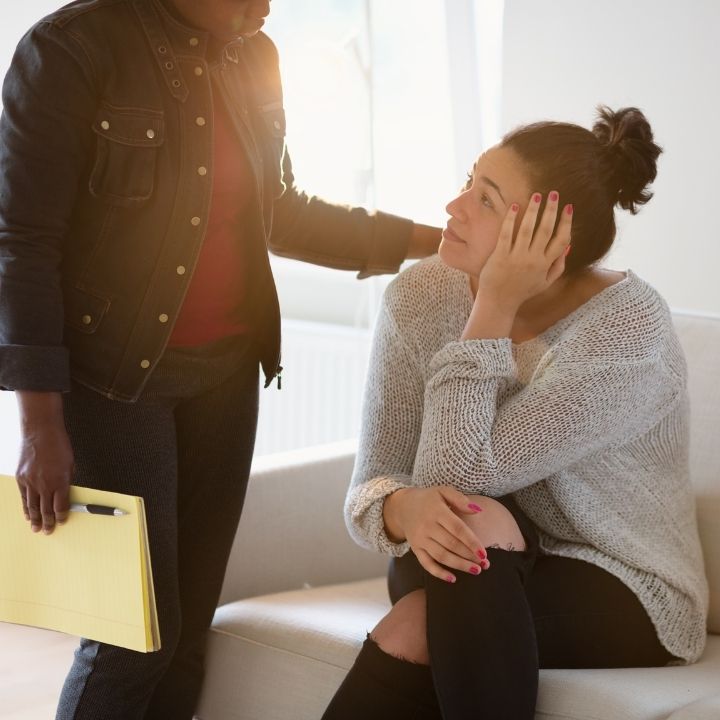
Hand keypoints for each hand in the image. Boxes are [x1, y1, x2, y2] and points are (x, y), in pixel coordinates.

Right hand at [15, 392, 73, 533]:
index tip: (62, 521)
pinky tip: (27, 514)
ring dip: (35, 519)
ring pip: (32, 506)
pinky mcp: (21, 478)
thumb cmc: (59, 445)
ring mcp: (31, 482)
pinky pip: (23, 497)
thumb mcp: (71, 464)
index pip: (61, 505)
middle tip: (49, 531)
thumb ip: (67, 481)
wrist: (41, 432)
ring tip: (36, 528)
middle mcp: (45, 484)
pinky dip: (25, 508)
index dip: (62, 515)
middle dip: (48, 521)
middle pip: (46, 509)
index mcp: (60, 481)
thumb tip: (65, 495)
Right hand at [383, 486, 489, 581]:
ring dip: (459, 565)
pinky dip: (439, 573)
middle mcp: (427, 526)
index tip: (484, 554)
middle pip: (451, 544)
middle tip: (485, 565)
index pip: (457, 529)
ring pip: (441, 556)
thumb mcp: (443, 491)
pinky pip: (426, 563)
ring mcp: (420, 539)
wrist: (403, 506)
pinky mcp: (415, 548)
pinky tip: (453, 579)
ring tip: (476, 570)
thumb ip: (460, 499)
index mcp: (437, 511)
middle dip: (469, 556)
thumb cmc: (429, 499)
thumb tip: (478, 510)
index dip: (471, 542)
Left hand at [476, 191, 572, 310]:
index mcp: (546, 264)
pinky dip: (511, 219)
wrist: (499, 303)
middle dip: (552, 209)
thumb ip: (558, 265)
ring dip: (533, 210)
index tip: (569, 207)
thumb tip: (568, 246)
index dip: (567, 222)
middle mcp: (533, 259)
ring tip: (537, 195)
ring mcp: (516, 257)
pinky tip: (515, 206)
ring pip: (528, 229)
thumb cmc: (522, 291)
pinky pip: (507, 234)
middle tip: (554, 193)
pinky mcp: (500, 255)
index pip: (562, 240)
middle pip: (546, 230)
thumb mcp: (545, 283)